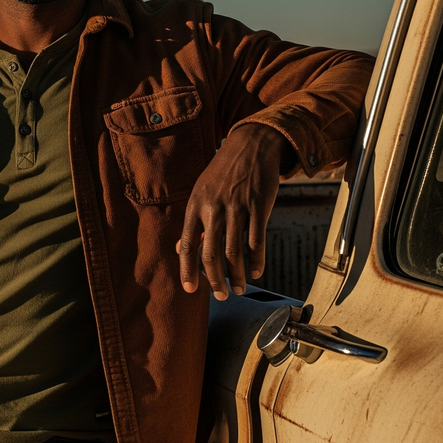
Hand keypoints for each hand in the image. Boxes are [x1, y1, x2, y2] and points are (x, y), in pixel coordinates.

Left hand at [178, 124, 295, 299]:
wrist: (251, 146)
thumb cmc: (224, 173)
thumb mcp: (201, 192)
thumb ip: (194, 222)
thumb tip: (182, 249)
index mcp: (195, 206)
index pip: (187, 245)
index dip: (188, 270)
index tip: (191, 290)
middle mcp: (213, 209)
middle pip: (211, 254)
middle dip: (215, 280)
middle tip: (221, 296)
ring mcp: (237, 207)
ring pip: (235, 251)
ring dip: (238, 275)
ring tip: (240, 289)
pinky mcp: (259, 206)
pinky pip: (257, 240)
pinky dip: (257, 260)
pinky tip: (257, 271)